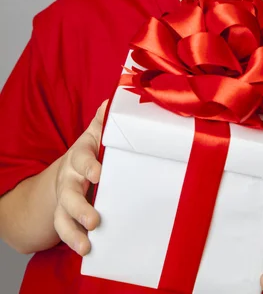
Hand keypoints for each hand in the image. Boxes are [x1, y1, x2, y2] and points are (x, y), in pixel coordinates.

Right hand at [53, 100, 107, 255]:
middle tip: (94, 220)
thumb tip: (112, 100)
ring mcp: (64, 199)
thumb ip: (104, 121)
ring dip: (72, 231)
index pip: (81, 158)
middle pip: (68, 193)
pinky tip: (86, 250)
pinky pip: (64, 230)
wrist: (69, 170)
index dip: (88, 165)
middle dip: (80, 207)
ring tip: (86, 245)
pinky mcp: (65, 216)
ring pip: (62, 216)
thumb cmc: (92, 151)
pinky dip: (73, 241)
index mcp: (80, 156)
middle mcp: (69, 178)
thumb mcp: (97, 135)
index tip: (99, 174)